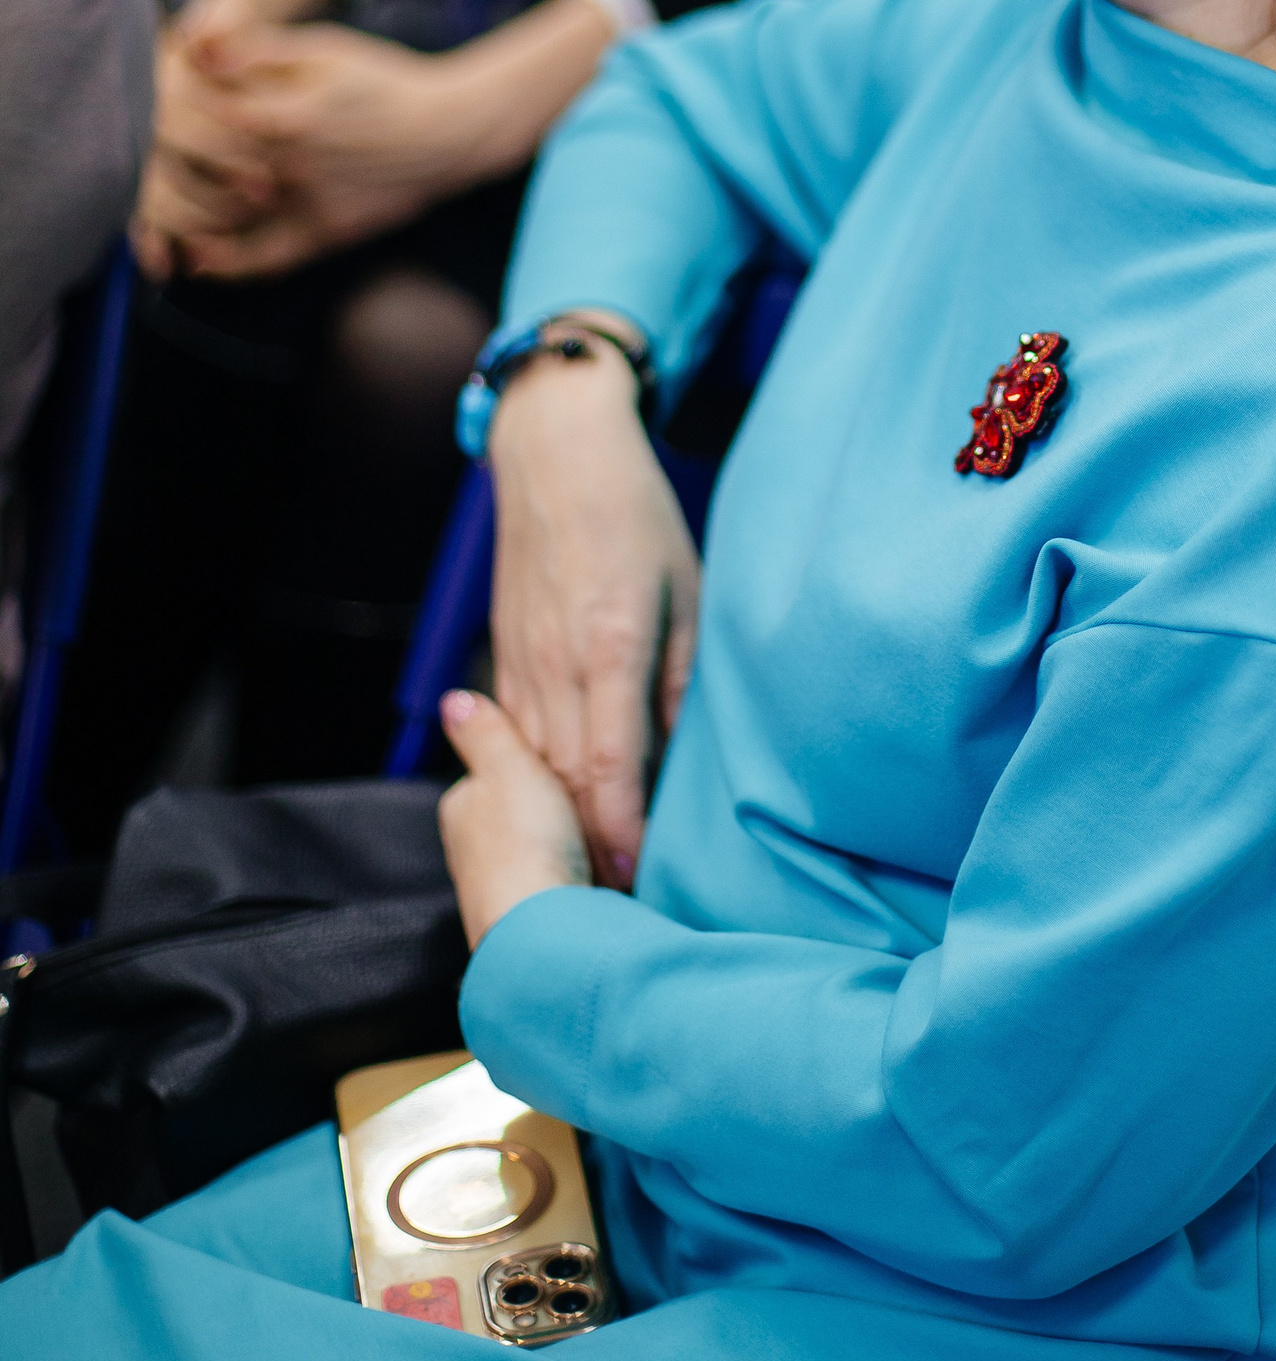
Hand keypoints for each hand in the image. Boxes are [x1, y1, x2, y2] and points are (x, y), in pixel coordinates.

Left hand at [142, 23, 486, 279]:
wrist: (450, 132)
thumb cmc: (386, 82)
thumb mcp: (324, 50)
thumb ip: (257, 48)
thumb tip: (195, 39)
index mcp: (283, 116)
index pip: (197, 116)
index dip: (170, 105)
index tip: (158, 94)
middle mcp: (288, 168)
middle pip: (201, 168)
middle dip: (170, 155)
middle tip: (153, 142)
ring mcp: (305, 206)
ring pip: (222, 217)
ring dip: (184, 208)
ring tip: (162, 194)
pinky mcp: (323, 234)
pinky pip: (265, 258)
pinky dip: (227, 263)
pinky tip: (198, 256)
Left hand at [438, 688, 591, 949]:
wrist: (545, 936)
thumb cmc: (524, 848)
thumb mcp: (508, 766)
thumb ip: (485, 731)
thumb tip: (453, 702)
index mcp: (461, 806)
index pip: (499, 767)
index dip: (538, 760)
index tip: (574, 760)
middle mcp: (472, 850)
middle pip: (524, 811)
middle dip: (558, 807)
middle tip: (598, 800)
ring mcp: (501, 887)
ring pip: (547, 848)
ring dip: (574, 844)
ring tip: (609, 841)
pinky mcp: (533, 920)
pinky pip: (563, 884)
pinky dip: (583, 876)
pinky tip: (605, 876)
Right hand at [490, 333, 701, 884]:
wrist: (556, 456)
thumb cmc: (638, 516)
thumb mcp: (688, 589)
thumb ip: (682, 676)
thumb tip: (685, 754)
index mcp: (611, 644)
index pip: (611, 763)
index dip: (621, 830)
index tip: (634, 879)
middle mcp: (555, 662)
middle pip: (562, 778)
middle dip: (585, 846)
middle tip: (616, 904)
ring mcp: (520, 660)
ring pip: (530, 764)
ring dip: (554, 821)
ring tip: (584, 877)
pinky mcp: (502, 655)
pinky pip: (513, 734)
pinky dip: (530, 779)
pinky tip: (548, 814)